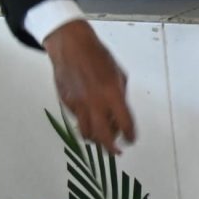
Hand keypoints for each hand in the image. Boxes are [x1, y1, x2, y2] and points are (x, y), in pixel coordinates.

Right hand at [45, 20, 134, 154]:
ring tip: (102, 139)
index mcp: (112, 94)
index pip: (125, 123)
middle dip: (111, 148)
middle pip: (103, 136)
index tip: (131, 140)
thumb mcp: (119, 75)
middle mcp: (95, 102)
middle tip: (116, 151)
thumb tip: (120, 112)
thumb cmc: (97, 56)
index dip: (130, 135)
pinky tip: (90, 119)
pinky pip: (77, 120)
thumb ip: (121, 96)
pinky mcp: (66, 103)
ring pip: (86, 133)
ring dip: (96, 139)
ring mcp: (79, 104)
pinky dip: (85, 123)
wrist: (72, 46)